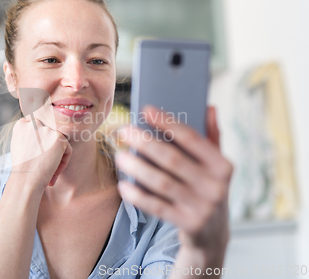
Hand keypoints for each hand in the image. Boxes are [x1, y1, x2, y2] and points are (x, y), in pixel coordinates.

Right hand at [10, 117, 72, 190]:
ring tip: (49, 173)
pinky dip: (63, 162)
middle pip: (48, 134)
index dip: (38, 144)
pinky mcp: (58, 137)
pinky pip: (67, 149)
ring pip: (57, 142)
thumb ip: (28, 136)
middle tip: (43, 166)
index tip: (36, 158)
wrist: (26, 180)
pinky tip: (54, 173)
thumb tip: (41, 136)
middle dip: (48, 149)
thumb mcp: (18, 147)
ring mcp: (46, 129)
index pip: (36, 128)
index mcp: (21, 125)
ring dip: (56, 156)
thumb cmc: (22, 169)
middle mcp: (33, 123)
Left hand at [115, 105, 232, 255]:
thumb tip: (208, 107)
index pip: (192, 138)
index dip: (168, 123)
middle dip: (145, 143)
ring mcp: (203, 208)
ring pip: (161, 183)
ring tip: (119, 155)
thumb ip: (212, 137)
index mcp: (223, 166)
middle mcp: (216, 186)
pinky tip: (123, 185)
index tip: (146, 110)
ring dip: (137, 167)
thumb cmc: (206, 189)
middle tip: (124, 131)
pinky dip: (138, 196)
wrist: (213, 235)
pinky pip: (157, 207)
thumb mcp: (215, 167)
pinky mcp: (188, 225)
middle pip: (172, 159)